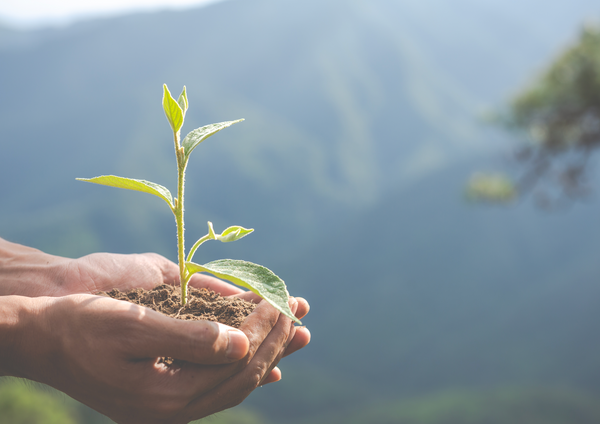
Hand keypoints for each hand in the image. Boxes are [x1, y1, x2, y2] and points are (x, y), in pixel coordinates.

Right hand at [6, 293, 299, 423]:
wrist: (43, 340)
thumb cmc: (82, 326)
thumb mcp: (132, 325)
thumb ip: (189, 338)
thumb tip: (242, 343)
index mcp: (166, 397)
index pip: (236, 365)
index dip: (265, 333)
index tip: (282, 302)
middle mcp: (172, 409)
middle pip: (242, 378)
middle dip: (275, 343)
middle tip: (299, 313)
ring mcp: (168, 406)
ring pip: (234, 384)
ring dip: (268, 355)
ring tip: (297, 332)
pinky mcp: (164, 395)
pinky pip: (216, 387)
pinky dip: (244, 371)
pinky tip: (265, 365)